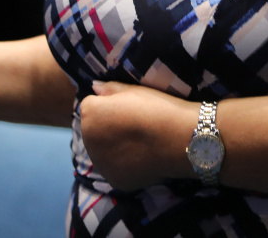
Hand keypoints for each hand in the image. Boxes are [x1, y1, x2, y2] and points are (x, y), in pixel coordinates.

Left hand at [78, 82, 197, 190]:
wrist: (179, 139)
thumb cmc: (156, 108)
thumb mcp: (133, 91)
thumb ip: (109, 89)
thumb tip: (94, 87)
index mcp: (89, 114)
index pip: (91, 107)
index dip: (109, 107)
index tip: (127, 110)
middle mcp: (88, 140)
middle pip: (94, 132)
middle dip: (107, 129)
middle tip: (133, 128)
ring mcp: (101, 164)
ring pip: (103, 152)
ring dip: (114, 148)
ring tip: (139, 144)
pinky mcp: (114, 180)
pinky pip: (115, 169)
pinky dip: (125, 166)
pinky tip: (142, 158)